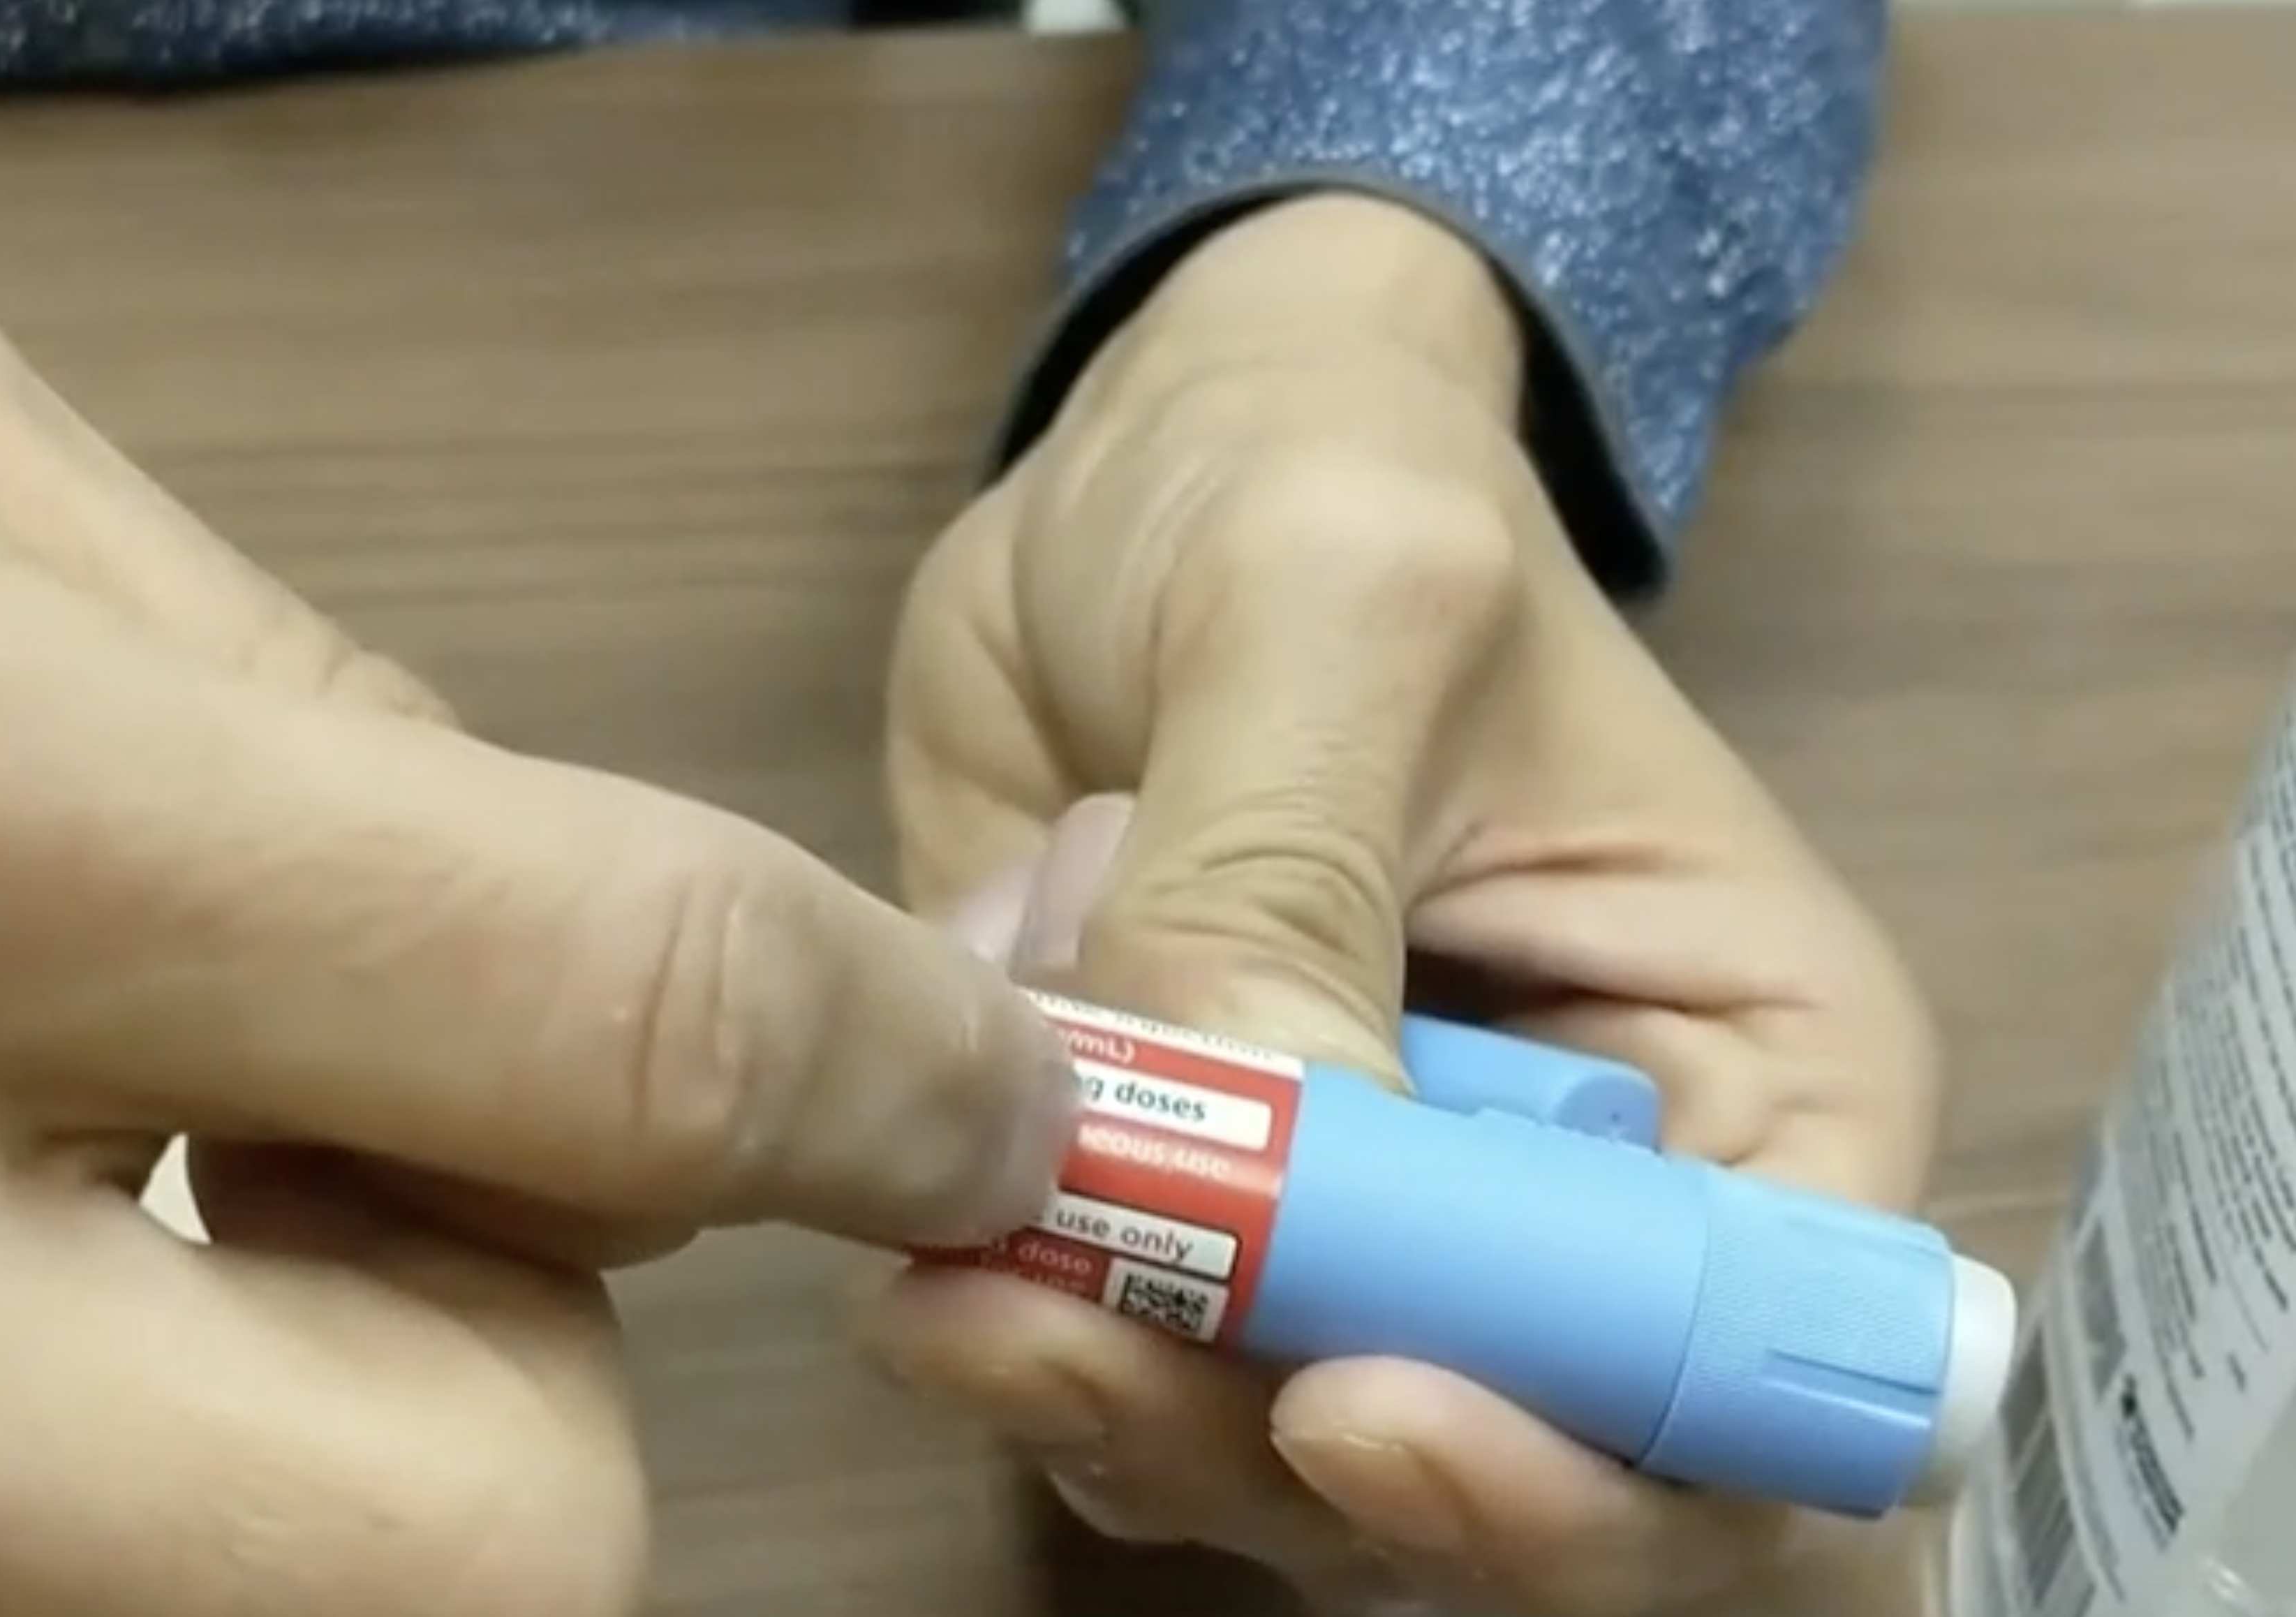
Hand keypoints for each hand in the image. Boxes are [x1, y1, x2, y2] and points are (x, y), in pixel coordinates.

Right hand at [0, 258, 1074, 1616]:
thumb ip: (256, 685)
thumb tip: (533, 923)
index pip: (617, 1025)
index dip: (890, 1070)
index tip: (988, 1097)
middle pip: (498, 1530)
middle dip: (530, 1355)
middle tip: (367, 1147)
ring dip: (300, 1445)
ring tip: (73, 1201)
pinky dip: (81, 1498)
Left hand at [862, 199, 1940, 1614]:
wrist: (1154, 464)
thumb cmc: (1324, 467)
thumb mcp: (1337, 593)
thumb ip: (1294, 866)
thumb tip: (1259, 1165)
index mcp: (1747, 1078)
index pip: (1747, 1401)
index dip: (1577, 1483)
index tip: (1351, 1409)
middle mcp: (1577, 1209)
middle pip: (1489, 1488)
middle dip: (1255, 1450)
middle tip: (1031, 1331)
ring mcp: (1364, 1235)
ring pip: (1261, 1463)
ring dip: (1095, 1396)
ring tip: (944, 1255)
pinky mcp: (1176, 1215)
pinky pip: (1103, 1372)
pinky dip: (1008, 1325)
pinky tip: (928, 1193)